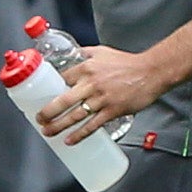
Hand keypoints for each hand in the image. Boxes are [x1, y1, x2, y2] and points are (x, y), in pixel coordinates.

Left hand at [36, 45, 164, 144]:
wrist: (152, 72)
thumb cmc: (128, 63)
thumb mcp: (102, 51)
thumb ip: (85, 53)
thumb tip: (72, 54)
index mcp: (86, 68)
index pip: (60, 80)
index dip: (50, 91)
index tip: (43, 98)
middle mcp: (91, 84)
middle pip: (62, 101)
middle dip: (47, 113)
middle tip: (39, 119)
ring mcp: (102, 99)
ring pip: (75, 115)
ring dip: (58, 126)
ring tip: (48, 131)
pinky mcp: (113, 110)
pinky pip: (92, 125)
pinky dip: (79, 134)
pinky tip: (70, 140)